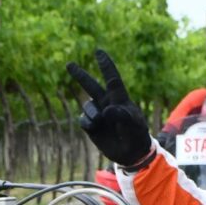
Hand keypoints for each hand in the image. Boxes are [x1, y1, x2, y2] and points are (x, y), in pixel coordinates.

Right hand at [66, 49, 155, 168]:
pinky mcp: (92, 126)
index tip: (98, 52)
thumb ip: (121, 116)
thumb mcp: (133, 125)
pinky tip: (94, 127)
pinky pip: (83, 120)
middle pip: (91, 86)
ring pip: (87, 106)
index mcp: (119, 98)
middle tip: (69, 64)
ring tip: (100, 121)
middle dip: (80, 75)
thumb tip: (105, 110)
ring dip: (91, 112)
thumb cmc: (136, 135)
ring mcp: (98, 114)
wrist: (131, 153)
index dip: (105, 65)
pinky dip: (87, 123)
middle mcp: (106, 103)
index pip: (112, 78)